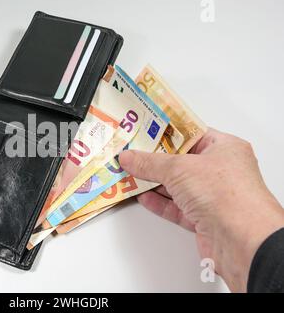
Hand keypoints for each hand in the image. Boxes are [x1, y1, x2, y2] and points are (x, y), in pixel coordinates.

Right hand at [119, 128, 283, 291]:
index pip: (192, 135)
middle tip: (132, 154)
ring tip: (130, 174)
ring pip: (177, 186)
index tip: (144, 132)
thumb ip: (150, 163)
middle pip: (181, 161)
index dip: (167, 133)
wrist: (241, 240)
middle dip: (155, 160)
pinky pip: (177, 207)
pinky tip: (143, 197)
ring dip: (154, 182)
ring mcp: (213, 196)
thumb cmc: (223, 193)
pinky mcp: (204, 219)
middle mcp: (221, 171)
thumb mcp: (179, 168)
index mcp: (224, 148)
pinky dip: (160, 202)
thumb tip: (129, 157)